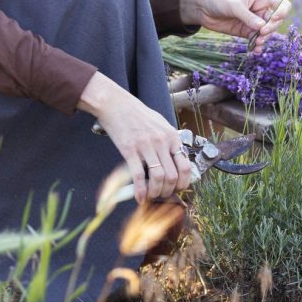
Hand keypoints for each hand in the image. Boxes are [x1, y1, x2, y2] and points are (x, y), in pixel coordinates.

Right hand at [77, 72, 191, 203]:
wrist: (116, 104)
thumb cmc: (138, 115)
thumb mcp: (161, 125)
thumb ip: (169, 142)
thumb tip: (176, 160)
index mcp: (172, 137)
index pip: (185, 166)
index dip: (184, 182)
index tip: (178, 188)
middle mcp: (162, 142)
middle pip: (173, 175)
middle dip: (169, 190)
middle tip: (163, 194)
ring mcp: (146, 146)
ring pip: (158, 177)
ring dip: (156, 192)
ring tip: (152, 196)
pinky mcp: (129, 150)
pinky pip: (138, 175)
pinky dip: (140, 190)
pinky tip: (139, 197)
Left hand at [180, 0, 291, 53]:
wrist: (203, 9)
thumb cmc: (219, 0)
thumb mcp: (234, 6)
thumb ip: (248, 17)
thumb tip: (261, 28)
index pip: (282, 5)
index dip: (282, 12)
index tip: (274, 19)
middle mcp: (261, 10)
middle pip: (276, 22)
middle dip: (271, 28)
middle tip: (262, 33)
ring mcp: (255, 22)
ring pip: (267, 33)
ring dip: (264, 39)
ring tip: (257, 43)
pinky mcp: (247, 32)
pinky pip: (257, 40)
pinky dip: (257, 46)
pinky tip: (255, 50)